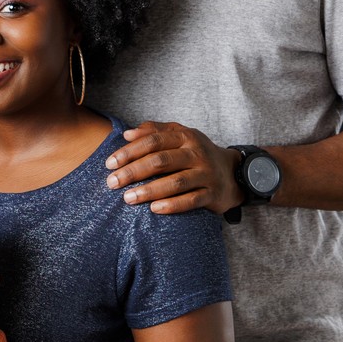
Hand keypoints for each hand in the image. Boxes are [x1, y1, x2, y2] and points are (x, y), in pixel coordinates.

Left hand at [105, 122, 241, 214]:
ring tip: (128, 198)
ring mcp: (206, 174)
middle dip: (133, 172)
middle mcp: (196, 153)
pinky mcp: (212, 193)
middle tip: (112, 183)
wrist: (232, 173)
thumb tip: (127, 134)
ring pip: (175, 182)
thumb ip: (154, 131)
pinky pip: (191, 200)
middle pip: (161, 161)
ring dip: (149, 191)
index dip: (129, 152)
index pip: (153, 141)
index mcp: (185, 137)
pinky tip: (154, 210)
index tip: (110, 163)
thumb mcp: (180, 136)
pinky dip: (172, 205)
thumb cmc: (196, 154)